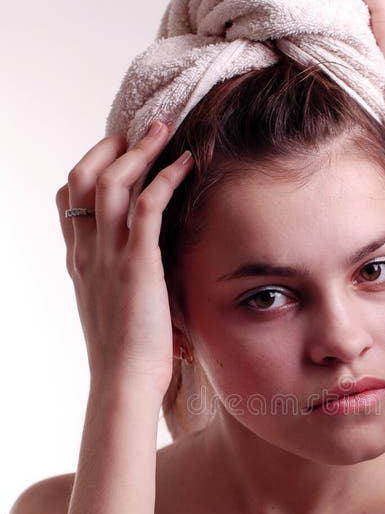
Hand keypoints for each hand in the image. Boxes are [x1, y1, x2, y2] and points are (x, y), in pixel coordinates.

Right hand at [56, 123, 193, 401]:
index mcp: (80, 264)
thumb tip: (147, 280)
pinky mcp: (137, 263)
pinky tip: (186, 164)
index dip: (87, 170)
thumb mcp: (117, 313)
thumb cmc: (128, 359)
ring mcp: (109, 256)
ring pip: (113, 182)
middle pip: (83, 179)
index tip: (113, 156)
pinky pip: (147, 206)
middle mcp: (88, 253)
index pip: (69, 202)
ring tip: (163, 130)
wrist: (124, 383)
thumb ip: (123, 287)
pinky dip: (166, 177)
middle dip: (108, 147)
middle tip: (137, 130)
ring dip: (139, 149)